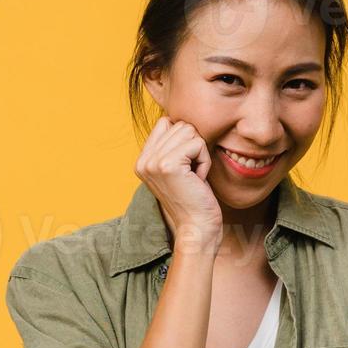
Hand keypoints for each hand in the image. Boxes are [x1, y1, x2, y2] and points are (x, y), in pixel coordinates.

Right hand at [135, 116, 222, 253]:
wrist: (197, 228)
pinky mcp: (167, 165)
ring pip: (189, 132)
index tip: (186, 167)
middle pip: (179, 125)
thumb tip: (180, 119)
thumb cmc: (195, 200)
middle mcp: (143, 161)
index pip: (166, 122)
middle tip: (192, 175)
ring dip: (200, 154)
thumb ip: (172, 146)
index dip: (185, 140)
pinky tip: (198, 180)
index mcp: (142, 161)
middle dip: (194, 148)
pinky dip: (204, 161)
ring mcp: (153, 162)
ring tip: (194, 177)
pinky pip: (198, 143)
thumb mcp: (178, 170)